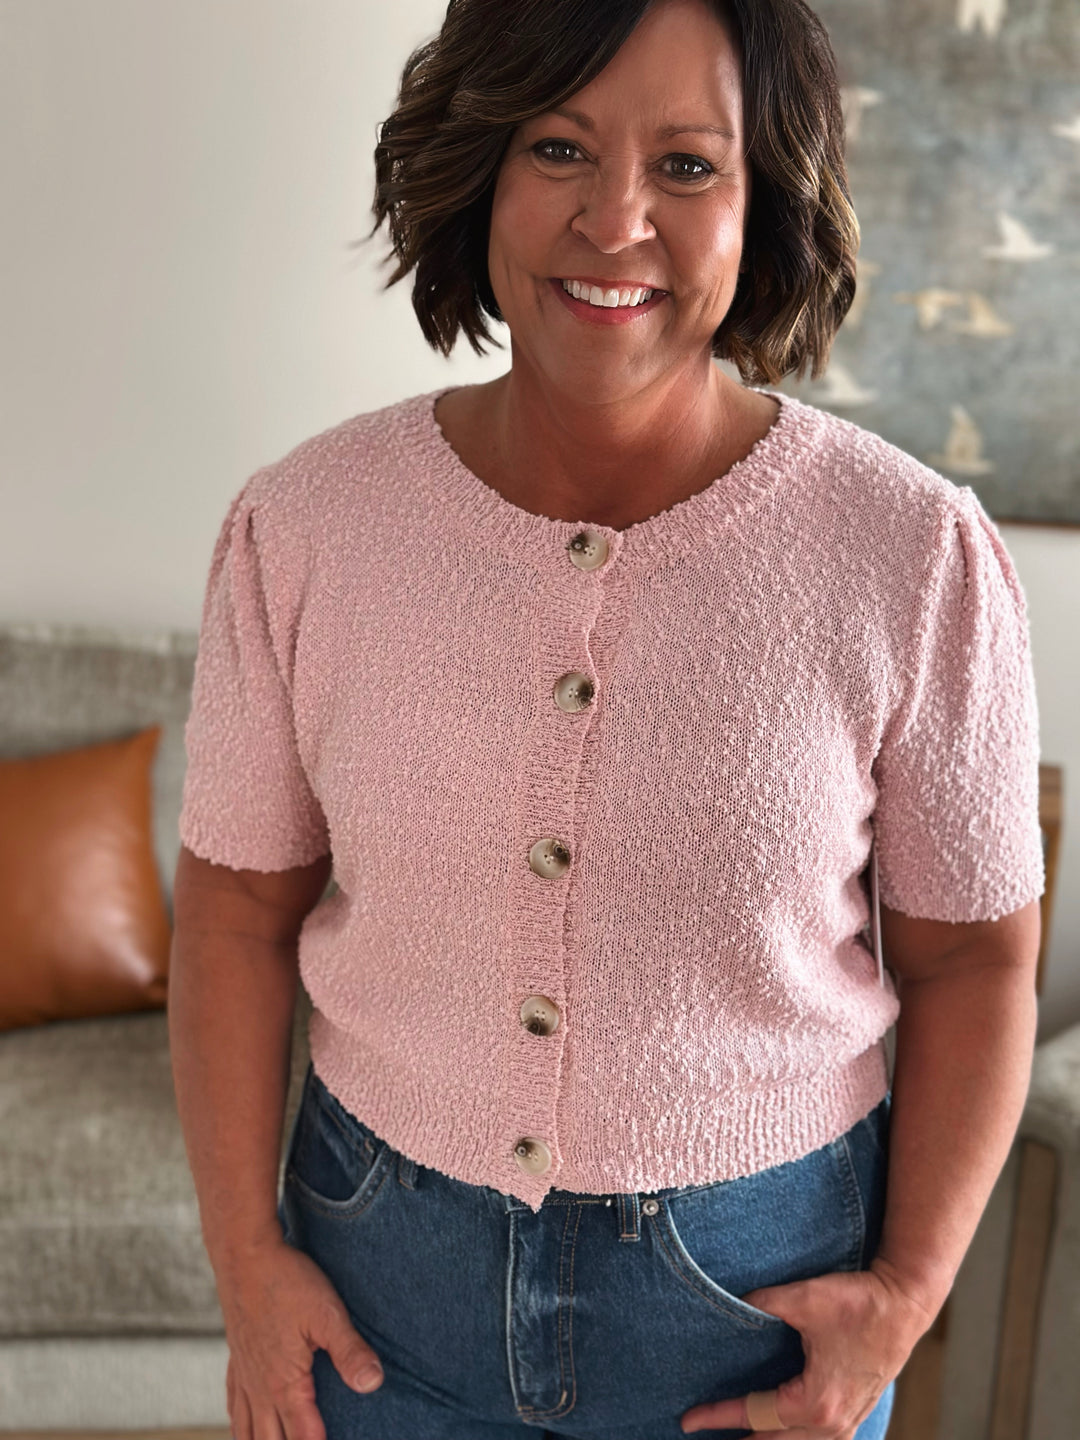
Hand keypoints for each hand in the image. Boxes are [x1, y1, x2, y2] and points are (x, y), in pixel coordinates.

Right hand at [215, 1235, 384, 1439]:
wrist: (243, 1256)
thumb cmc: (288, 1281)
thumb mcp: (327, 1313)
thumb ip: (350, 1351)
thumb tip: (373, 1384)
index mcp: (285, 1384)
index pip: (304, 1437)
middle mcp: (261, 1388)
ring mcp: (245, 1375)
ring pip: (247, 1430)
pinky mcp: (236, 1360)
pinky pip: (234, 1406)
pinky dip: (240, 1426)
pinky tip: (244, 1429)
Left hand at [679, 1257, 935, 1435]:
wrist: (904, 1304)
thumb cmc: (859, 1302)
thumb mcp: (804, 1298)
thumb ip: (763, 1302)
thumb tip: (732, 1303)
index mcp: (815, 1402)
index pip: (754, 1415)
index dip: (718, 1416)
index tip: (687, 1419)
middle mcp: (831, 1424)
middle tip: (703, 1432)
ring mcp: (845, 1425)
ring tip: (737, 1437)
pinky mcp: (853, 1416)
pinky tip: (775, 1433)